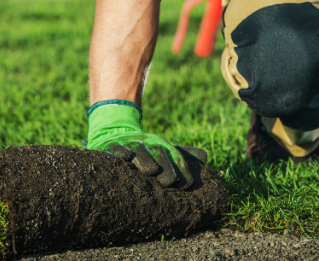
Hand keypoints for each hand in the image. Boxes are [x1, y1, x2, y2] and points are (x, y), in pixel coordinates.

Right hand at [86, 100, 206, 187]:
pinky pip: (117, 148)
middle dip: (165, 168)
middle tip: (168, 182)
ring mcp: (130, 143)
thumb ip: (183, 154)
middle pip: (159, 154)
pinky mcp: (112, 146)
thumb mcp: (164, 148)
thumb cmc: (145, 148)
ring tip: (151, 171)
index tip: (185, 185)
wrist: (116, 132)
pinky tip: (126, 158)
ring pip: (139, 151)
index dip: (181, 171)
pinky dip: (121, 152)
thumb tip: (205, 156)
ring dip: (145, 160)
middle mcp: (148, 143)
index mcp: (162, 145)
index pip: (175, 158)